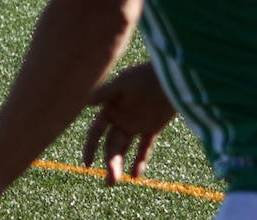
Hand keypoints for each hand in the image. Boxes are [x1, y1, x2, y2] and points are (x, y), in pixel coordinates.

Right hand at [81, 62, 176, 185]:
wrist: (171, 76)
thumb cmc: (144, 76)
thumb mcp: (123, 84)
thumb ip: (105, 93)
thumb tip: (85, 103)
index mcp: (109, 108)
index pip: (96, 133)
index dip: (90, 148)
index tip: (87, 164)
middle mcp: (120, 118)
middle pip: (111, 145)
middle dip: (109, 162)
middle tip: (110, 180)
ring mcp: (135, 124)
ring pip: (125, 149)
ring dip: (121, 164)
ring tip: (118, 181)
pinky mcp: (152, 128)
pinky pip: (144, 148)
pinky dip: (140, 161)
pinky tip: (136, 175)